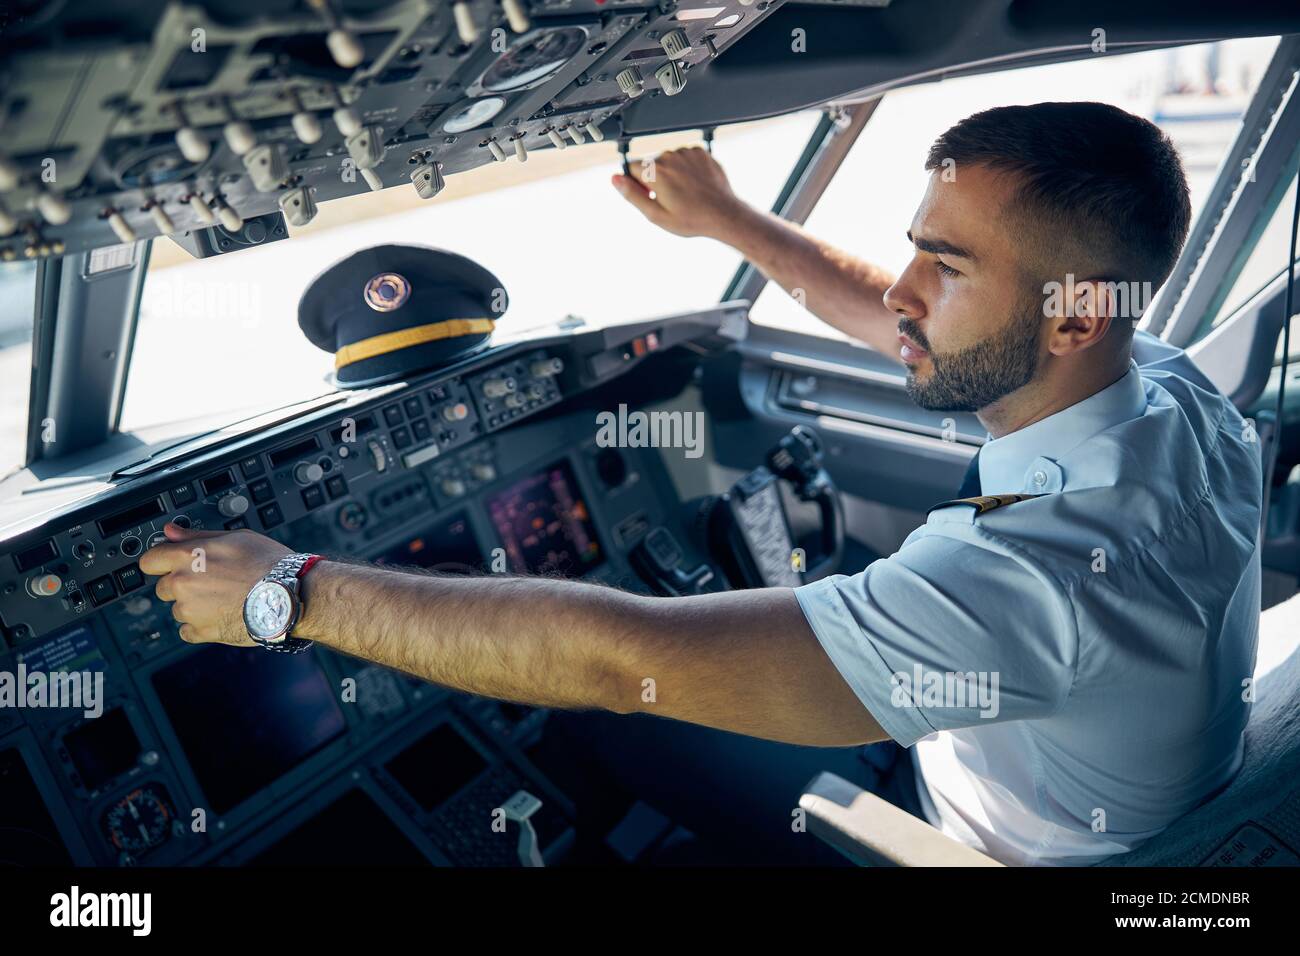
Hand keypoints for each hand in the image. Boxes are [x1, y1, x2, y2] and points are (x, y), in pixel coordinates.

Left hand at [139, 523, 291, 647]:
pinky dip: (201, 626)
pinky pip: (188, 631)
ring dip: (193, 606)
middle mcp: (182, 583)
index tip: (169, 565)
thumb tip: (171, 532)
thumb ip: (197, 536)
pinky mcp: (202, 632)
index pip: (149, 560)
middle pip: (163, 588)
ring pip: (178, 610)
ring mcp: (191, 610)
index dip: (160, 562)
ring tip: (223, 600)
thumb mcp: (236, 538)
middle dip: (181, 585)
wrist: (289, 595)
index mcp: (187, 557)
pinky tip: (221, 615)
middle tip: (210, 582)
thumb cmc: (268, 564)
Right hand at [611, 146, 749, 239]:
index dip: (638, 184)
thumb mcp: (655, 214)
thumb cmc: (691, 219)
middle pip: (650, 164)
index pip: (631, 167)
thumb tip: (615, 178)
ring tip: (685, 193)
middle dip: (655, 178)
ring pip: (668, 160)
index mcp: (655, 171)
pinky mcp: (700, 151)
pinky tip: (694, 184)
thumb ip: (632, 194)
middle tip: (670, 199)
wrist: (724, 214)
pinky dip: (687, 168)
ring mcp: (687, 152)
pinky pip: (685, 157)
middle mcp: (670, 156)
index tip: (650, 195)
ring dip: (672, 173)